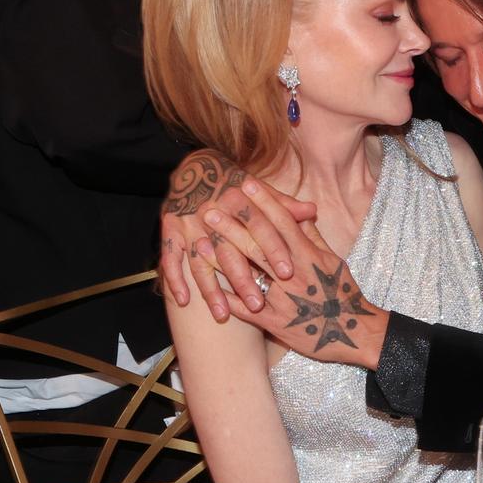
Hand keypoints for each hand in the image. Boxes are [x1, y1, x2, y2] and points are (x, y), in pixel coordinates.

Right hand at [159, 149, 315, 317]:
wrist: (197, 168)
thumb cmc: (236, 185)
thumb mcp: (260, 192)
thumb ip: (284, 205)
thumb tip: (312, 211)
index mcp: (237, 196)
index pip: (259, 224)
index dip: (274, 248)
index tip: (288, 272)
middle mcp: (210, 208)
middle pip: (229, 247)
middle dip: (243, 277)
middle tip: (258, 304)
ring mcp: (187, 220)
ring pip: (199, 259)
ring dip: (210, 288)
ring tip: (222, 314)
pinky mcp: (169, 228)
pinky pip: (169, 257)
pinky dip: (174, 278)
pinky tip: (184, 300)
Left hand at [206, 179, 389, 367]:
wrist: (353, 333)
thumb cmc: (343, 292)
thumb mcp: (333, 260)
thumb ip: (313, 237)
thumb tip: (301, 213)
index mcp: (309, 256)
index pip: (283, 223)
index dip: (264, 202)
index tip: (246, 185)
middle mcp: (293, 275)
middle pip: (258, 245)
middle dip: (233, 225)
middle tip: (211, 209)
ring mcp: (281, 300)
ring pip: (247, 274)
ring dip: (222, 257)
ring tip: (201, 242)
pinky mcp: (273, 323)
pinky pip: (244, 309)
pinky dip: (225, 296)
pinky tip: (207, 284)